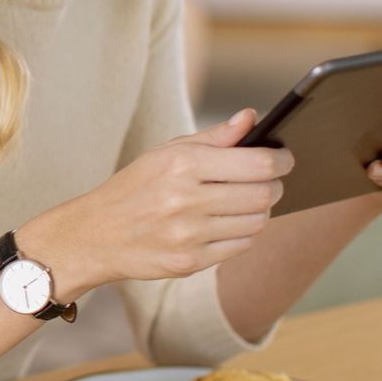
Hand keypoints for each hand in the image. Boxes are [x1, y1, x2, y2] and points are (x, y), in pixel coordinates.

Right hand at [23, 110, 294, 297]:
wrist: (96, 234)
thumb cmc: (135, 187)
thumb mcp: (167, 152)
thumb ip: (214, 137)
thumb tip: (251, 118)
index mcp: (183, 165)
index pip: (257, 163)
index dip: (281, 160)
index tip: (285, 158)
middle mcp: (186, 200)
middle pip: (263, 195)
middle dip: (275, 185)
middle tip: (269, 180)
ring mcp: (189, 234)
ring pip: (256, 223)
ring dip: (260, 211)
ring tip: (246, 201)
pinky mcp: (190, 262)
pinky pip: (240, 246)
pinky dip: (243, 233)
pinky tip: (228, 223)